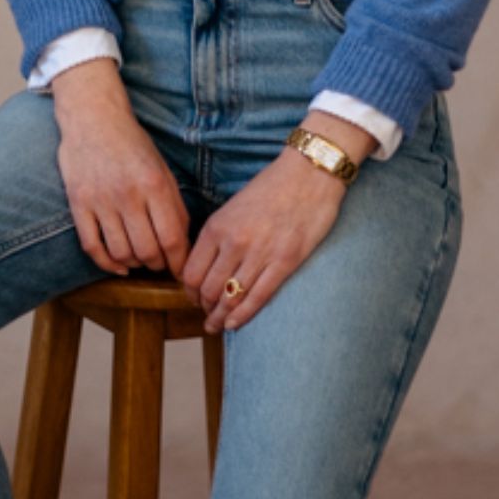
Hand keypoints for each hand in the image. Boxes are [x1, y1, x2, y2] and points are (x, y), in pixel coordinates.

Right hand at [50, 58, 190, 277]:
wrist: (93, 118)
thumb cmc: (133, 145)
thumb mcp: (162, 169)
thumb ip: (174, 205)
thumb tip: (182, 243)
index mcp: (154, 184)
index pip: (172, 238)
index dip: (179, 262)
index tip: (181, 270)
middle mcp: (127, 195)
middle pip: (147, 251)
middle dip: (157, 265)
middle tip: (159, 263)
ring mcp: (100, 201)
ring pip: (120, 253)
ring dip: (134, 263)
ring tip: (139, 258)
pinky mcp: (78, 204)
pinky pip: (92, 246)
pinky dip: (107, 263)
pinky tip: (118, 264)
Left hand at [181, 131, 361, 333]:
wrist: (310, 172)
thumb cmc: (273, 187)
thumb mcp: (234, 206)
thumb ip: (219, 234)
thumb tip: (207, 264)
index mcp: (217, 227)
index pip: (191, 272)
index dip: (189, 292)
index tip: (193, 298)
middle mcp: (234, 243)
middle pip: (207, 290)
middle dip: (204, 307)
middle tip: (206, 315)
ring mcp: (259, 254)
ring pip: (230, 298)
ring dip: (220, 317)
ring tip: (217, 325)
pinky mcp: (285, 262)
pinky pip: (258, 298)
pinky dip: (243, 316)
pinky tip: (235, 324)